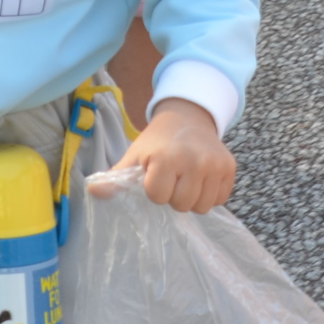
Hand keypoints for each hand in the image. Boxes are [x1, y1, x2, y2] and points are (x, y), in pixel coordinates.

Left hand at [112, 98, 234, 212]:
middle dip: (174, 196)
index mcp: (166, 157)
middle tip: (171, 179)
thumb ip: (115, 178)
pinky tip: (201, 180)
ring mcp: (215, 164)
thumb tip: (93, 193)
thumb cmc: (157, 141)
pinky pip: (220, 199)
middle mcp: (194, 160)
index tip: (154, 176)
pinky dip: (209, 194)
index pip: (158, 196)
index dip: (154, 190)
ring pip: (202, 206)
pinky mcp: (230, 167)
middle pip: (182, 204)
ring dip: (192, 198)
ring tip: (186, 180)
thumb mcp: (135, 155)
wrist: (188, 117)